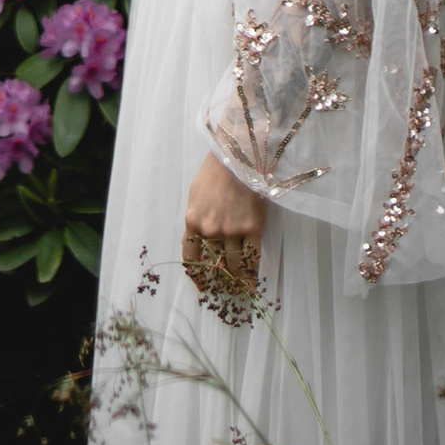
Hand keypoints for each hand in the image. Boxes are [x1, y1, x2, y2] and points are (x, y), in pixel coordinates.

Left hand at [182, 150, 268, 315]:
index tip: (203, 284)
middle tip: (226, 289)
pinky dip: (253, 274)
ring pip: (233, 264)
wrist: (239, 155)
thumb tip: (196, 238)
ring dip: (237, 279)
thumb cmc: (216, 170)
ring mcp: (231, 231)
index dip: (197, 274)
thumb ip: (196, 218)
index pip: (191, 256)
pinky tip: (254, 284)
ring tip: (241, 289)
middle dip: (220, 278)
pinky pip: (252, 258)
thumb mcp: (196, 194)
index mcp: (193, 221)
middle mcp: (210, 230)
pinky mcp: (252, 229)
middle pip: (214, 263)